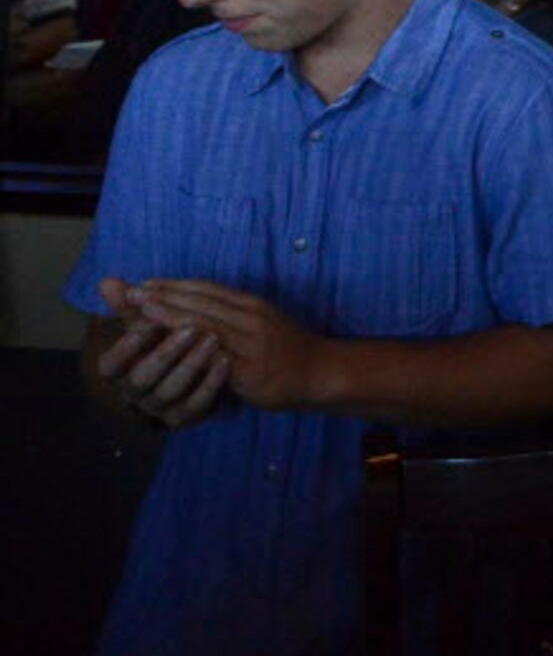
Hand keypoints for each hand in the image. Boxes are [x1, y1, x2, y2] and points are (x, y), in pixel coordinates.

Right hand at [93, 279, 231, 427]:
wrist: (192, 374)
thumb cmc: (163, 340)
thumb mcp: (147, 323)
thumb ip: (130, 305)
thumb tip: (106, 280)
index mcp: (119, 372)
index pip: (111, 365)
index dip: (126, 346)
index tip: (147, 322)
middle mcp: (134, 393)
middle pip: (142, 377)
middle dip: (166, 352)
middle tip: (192, 329)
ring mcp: (160, 407)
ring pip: (170, 391)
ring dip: (192, 364)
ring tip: (214, 339)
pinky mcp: (186, 415)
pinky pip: (197, 404)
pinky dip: (211, 383)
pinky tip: (227, 360)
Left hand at [133, 279, 332, 412]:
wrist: (321, 372)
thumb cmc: (286, 350)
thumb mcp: (260, 324)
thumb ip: (230, 316)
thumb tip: (197, 310)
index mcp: (250, 305)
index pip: (206, 289)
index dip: (173, 285)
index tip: (142, 282)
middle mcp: (249, 317)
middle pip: (200, 301)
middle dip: (162, 295)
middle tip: (129, 291)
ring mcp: (250, 341)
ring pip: (204, 323)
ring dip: (169, 315)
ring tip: (141, 310)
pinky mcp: (249, 368)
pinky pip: (214, 355)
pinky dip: (189, 348)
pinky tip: (168, 347)